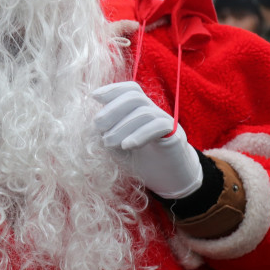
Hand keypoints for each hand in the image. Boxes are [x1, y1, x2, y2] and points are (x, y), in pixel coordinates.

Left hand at [92, 81, 202, 199]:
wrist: (168, 180)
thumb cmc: (141, 161)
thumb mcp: (118, 147)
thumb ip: (108, 133)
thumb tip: (95, 123)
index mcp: (139, 110)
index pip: (129, 90)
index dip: (112, 89)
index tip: (94, 96)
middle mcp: (153, 111)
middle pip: (134, 97)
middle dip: (112, 109)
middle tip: (97, 125)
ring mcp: (165, 121)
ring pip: (144, 112)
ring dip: (122, 126)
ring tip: (108, 143)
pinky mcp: (175, 135)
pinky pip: (158, 126)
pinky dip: (140, 134)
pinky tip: (127, 145)